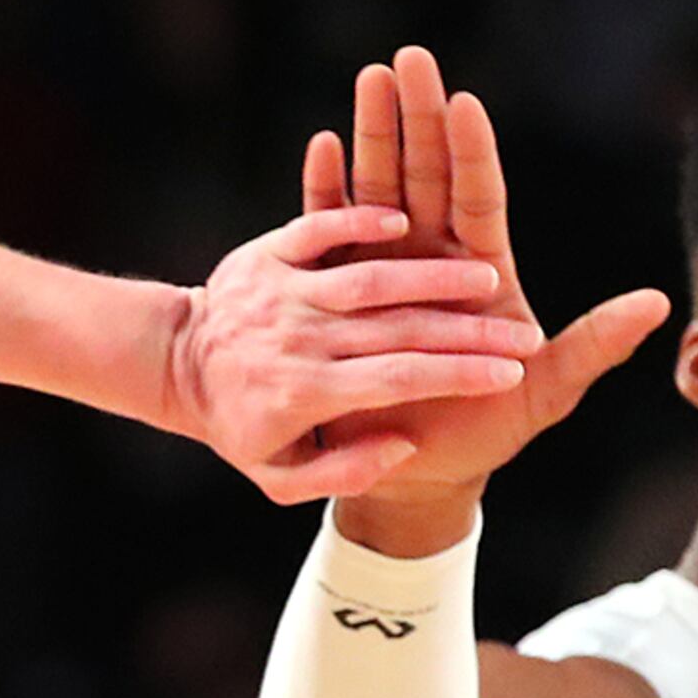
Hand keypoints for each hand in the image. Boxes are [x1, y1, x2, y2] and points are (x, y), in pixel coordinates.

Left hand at [172, 200, 541, 501]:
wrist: (175, 367)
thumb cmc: (242, 427)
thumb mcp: (280, 478)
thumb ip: (343, 472)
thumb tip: (403, 444)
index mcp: (302, 394)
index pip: (397, 380)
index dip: (458, 375)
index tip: (511, 374)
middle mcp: (296, 339)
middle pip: (397, 330)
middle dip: (468, 332)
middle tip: (522, 334)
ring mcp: (281, 290)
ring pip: (369, 277)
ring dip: (432, 274)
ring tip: (485, 277)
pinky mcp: (267, 253)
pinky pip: (317, 228)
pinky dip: (358, 221)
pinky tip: (405, 219)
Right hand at [308, 49, 667, 546]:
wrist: (418, 471)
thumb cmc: (486, 430)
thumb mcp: (546, 388)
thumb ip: (593, 343)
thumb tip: (658, 304)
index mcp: (481, 270)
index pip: (477, 196)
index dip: (471, 151)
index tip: (464, 101)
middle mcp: (432, 258)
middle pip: (425, 174)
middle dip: (418, 115)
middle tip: (410, 58)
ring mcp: (384, 271)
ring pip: (377, 188)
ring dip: (373, 133)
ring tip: (370, 78)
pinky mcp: (340, 293)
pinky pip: (327, 233)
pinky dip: (325, 189)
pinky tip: (322, 145)